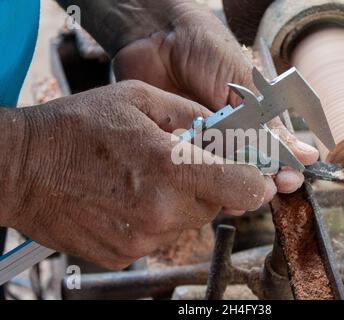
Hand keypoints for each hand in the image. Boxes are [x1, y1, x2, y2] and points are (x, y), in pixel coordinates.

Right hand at [0, 81, 272, 268]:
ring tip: (147, 177)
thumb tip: (225, 129)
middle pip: (216, 205)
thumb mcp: (139, 99)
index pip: (240, 188)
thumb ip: (192, 114)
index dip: (255, 182)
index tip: (258, 177)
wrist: (20, 168)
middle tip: (181, 164)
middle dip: (209, 184)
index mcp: (168, 166)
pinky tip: (130, 197)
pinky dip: (157, 218)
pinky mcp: (125, 254)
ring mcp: (142, 238)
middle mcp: (159, 210)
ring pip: (189, 222)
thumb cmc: (75, 128)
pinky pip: (162, 236)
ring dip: (181, 200)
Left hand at [112, 1, 318, 193]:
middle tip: (262, 190)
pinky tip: (203, 185)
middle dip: (256, 185)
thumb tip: (306, 155)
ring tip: (234, 196)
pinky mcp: (176, 145)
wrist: (158, 35)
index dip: (282, 171)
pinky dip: (197, 178)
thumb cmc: (208, 52)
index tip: (287, 182)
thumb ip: (268, 124)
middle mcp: (230, 134)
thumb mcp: (244, 87)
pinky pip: (190, 168)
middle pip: (248, 171)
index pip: (274, 154)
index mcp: (253, 119)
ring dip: (228, 188)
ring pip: (220, 175)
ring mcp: (203, 141)